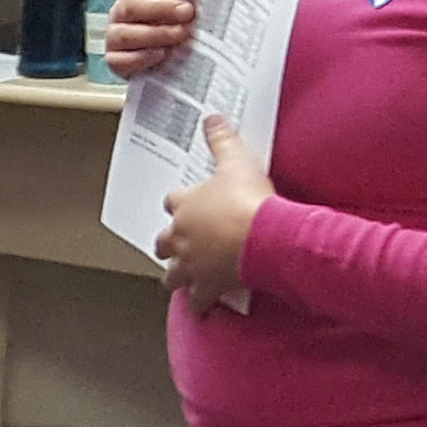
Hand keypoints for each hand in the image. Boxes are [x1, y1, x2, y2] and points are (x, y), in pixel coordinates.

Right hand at [104, 0, 199, 80]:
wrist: (167, 64)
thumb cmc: (178, 28)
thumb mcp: (186, 9)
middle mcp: (123, 12)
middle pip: (131, 5)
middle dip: (161, 8)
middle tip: (187, 12)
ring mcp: (115, 37)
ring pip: (125, 34)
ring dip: (155, 33)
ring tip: (180, 34)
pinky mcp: (116, 61)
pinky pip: (121, 60)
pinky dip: (142, 57)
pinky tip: (162, 54)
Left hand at [158, 113, 270, 305]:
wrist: (262, 236)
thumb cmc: (248, 200)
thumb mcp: (236, 161)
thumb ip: (222, 140)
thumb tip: (211, 118)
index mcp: (185, 206)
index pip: (172, 202)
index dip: (179, 203)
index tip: (185, 204)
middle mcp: (181, 237)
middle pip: (163, 243)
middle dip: (169, 245)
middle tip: (176, 246)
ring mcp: (191, 264)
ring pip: (172, 276)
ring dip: (175, 277)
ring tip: (180, 279)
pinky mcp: (206, 286)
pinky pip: (197, 302)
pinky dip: (199, 305)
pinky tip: (202, 308)